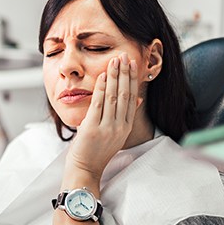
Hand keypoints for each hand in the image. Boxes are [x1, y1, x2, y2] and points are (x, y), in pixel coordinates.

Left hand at [64, 52, 139, 183]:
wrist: (85, 168)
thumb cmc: (97, 151)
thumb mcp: (117, 134)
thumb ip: (126, 116)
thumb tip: (138, 99)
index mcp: (125, 127)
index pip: (132, 98)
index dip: (132, 79)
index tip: (133, 64)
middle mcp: (119, 127)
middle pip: (125, 95)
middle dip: (125, 73)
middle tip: (125, 56)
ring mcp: (107, 128)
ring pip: (113, 97)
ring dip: (114, 77)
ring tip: (115, 61)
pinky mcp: (93, 128)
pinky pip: (99, 104)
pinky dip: (101, 88)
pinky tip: (103, 76)